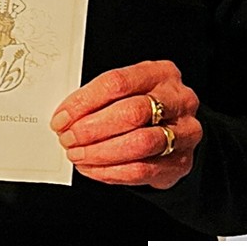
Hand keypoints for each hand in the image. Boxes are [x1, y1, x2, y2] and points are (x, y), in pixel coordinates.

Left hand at [50, 60, 199, 189]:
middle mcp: (178, 100)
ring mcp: (184, 132)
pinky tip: (92, 168)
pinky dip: (110, 172)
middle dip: (91, 129)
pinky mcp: (180, 162)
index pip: (117, 83)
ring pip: (139, 144)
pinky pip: (142, 170)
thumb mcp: (125, 91)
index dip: (84, 102)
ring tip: (78, 155)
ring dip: (100, 153)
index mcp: (159, 73)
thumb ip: (99, 98)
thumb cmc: (141, 106)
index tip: (62, 118)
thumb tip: (65, 118)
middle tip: (68, 138)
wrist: (175, 131)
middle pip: (130, 113)